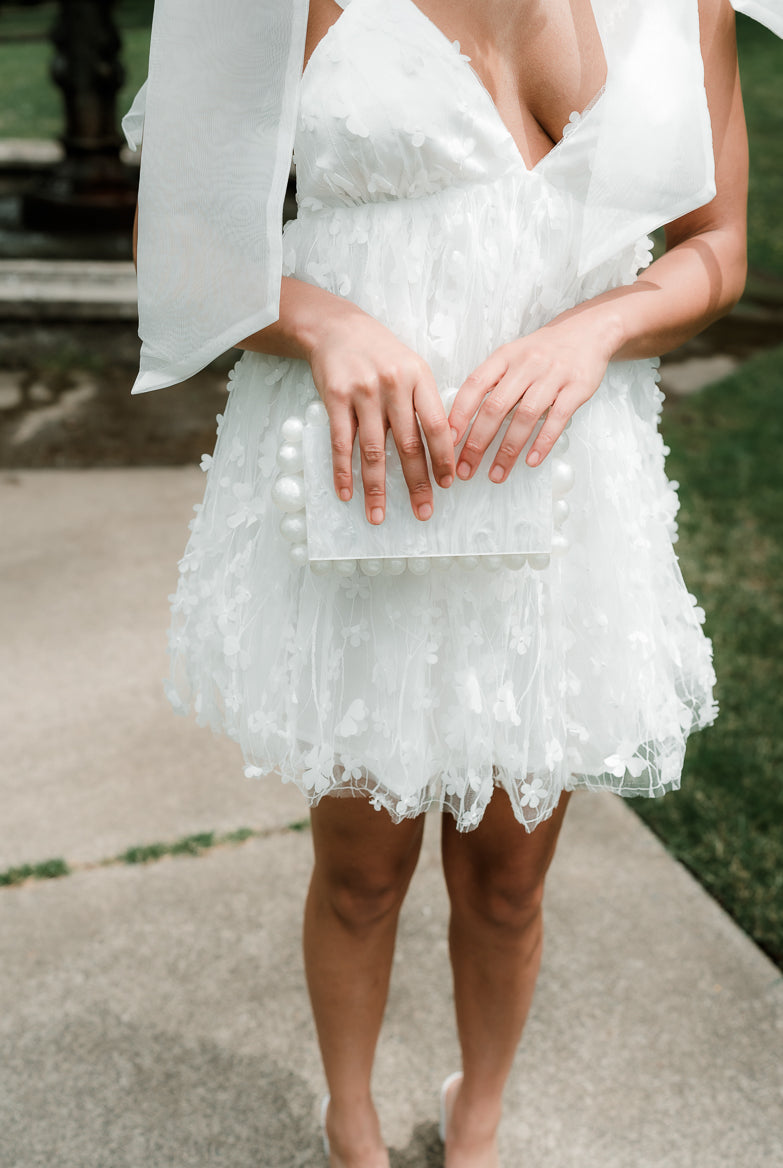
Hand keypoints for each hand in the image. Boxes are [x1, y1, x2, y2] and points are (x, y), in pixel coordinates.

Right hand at [308, 313, 455, 524]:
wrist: (337, 328)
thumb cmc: (381, 353)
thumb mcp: (412, 368)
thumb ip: (425, 403)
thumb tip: (444, 448)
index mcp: (419, 377)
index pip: (437, 425)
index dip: (444, 458)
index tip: (448, 484)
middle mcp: (393, 385)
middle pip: (408, 444)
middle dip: (417, 483)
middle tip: (423, 512)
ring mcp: (363, 392)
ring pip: (373, 450)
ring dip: (376, 488)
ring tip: (378, 515)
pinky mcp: (336, 398)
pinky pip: (341, 443)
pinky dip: (343, 472)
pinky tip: (347, 494)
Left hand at [447, 316, 614, 481]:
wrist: (589, 330)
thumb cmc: (544, 351)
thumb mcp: (512, 356)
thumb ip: (491, 383)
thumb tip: (462, 419)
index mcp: (504, 357)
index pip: (474, 386)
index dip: (458, 415)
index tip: (447, 441)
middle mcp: (526, 365)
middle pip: (496, 407)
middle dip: (477, 442)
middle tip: (465, 468)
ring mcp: (552, 376)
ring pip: (525, 416)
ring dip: (508, 450)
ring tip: (496, 474)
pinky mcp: (577, 387)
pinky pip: (558, 418)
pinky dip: (543, 441)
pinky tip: (531, 460)